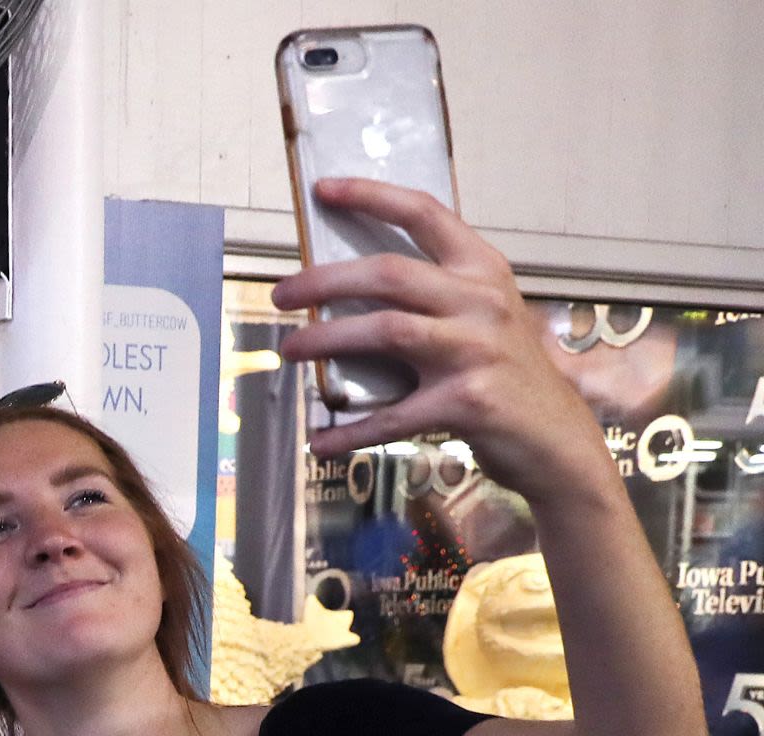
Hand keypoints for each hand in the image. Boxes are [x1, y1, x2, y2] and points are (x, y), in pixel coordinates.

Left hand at [272, 177, 608, 490]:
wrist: (559, 441)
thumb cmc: (508, 376)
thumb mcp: (483, 319)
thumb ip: (434, 298)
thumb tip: (346, 291)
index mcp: (483, 272)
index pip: (425, 215)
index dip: (371, 196)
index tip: (324, 189)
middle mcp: (483, 302)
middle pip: (389, 273)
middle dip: (324, 280)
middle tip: (282, 294)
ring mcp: (478, 351)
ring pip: (385, 331)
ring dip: (326, 340)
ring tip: (290, 350)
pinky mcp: (469, 402)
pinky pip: (393, 415)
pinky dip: (350, 430)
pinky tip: (321, 440)